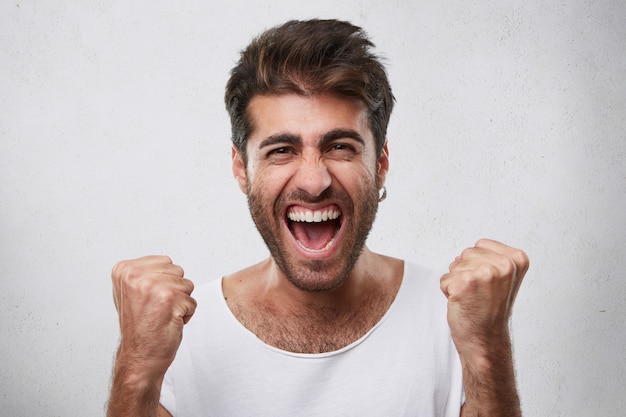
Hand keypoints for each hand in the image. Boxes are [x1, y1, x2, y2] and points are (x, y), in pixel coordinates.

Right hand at [111, 255, 196, 380]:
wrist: (139, 357)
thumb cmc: (139, 327)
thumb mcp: (130, 292)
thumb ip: (145, 273)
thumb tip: (166, 263)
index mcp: (124, 270)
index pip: (165, 262)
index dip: (163, 282)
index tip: (147, 299)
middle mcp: (136, 275)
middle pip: (177, 271)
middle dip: (173, 291)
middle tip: (155, 309)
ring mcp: (153, 286)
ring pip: (187, 285)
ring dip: (180, 302)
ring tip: (161, 315)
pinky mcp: (170, 300)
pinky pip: (192, 302)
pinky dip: (186, 315)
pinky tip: (168, 323)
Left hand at [440, 239, 528, 358]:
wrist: (486, 339)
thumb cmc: (492, 312)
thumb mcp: (504, 279)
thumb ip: (492, 259)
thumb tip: (467, 252)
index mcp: (516, 259)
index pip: (481, 245)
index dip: (478, 264)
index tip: (489, 284)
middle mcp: (504, 265)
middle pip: (466, 253)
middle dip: (466, 272)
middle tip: (479, 293)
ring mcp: (485, 273)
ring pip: (454, 265)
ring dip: (457, 282)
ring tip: (472, 298)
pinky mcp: (465, 282)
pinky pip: (445, 279)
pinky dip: (448, 291)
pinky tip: (463, 302)